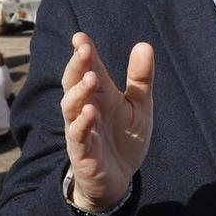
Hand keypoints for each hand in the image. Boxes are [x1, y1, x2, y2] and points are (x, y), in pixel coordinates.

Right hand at [61, 33, 153, 212]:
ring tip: (90, 77)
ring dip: (79, 92)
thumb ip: (140, 79)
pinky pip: (78, 137)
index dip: (83, 53)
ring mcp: (81, 131)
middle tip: (84, 49)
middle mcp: (86, 109)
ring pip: (72, 108)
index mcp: (100, 95)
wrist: (119, 179)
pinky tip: (90, 113)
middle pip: (74, 84)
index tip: (80, 36)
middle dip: (77, 66)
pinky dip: (82, 124)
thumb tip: (144, 44)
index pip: (88, 69)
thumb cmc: (124, 138)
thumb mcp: (139, 106)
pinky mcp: (83, 153)